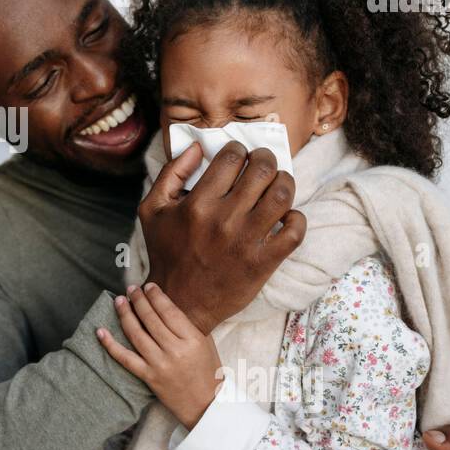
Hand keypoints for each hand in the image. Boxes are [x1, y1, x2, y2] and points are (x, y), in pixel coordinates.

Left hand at [96, 282, 222, 430]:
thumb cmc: (208, 371)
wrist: (206, 405)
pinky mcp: (148, 377)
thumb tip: (164, 305)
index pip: (169, 312)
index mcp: (192, 340)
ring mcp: (160, 364)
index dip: (156, 296)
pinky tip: (101, 331)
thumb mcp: (205, 344)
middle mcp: (175, 351)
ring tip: (119, 301)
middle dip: (139, 300)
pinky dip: (111, 345)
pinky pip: (125, 358)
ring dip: (125, 315)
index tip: (148, 286)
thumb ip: (187, 326)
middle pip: (150, 319)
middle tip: (131, 289)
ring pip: (136, 334)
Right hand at [140, 141, 305, 334]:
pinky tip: (286, 217)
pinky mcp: (263, 262)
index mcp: (197, 204)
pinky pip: (295, 230)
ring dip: (285, 181)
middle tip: (262, 163)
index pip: (231, 158)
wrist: (179, 302)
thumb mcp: (152, 210)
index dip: (239, 148)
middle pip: (262, 170)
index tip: (239, 154)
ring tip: (278, 183)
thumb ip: (171, 173)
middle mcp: (223, 219)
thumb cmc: (166, 253)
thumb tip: (197, 147)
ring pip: (282, 194)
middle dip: (265, 158)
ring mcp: (246, 241)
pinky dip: (297, 218)